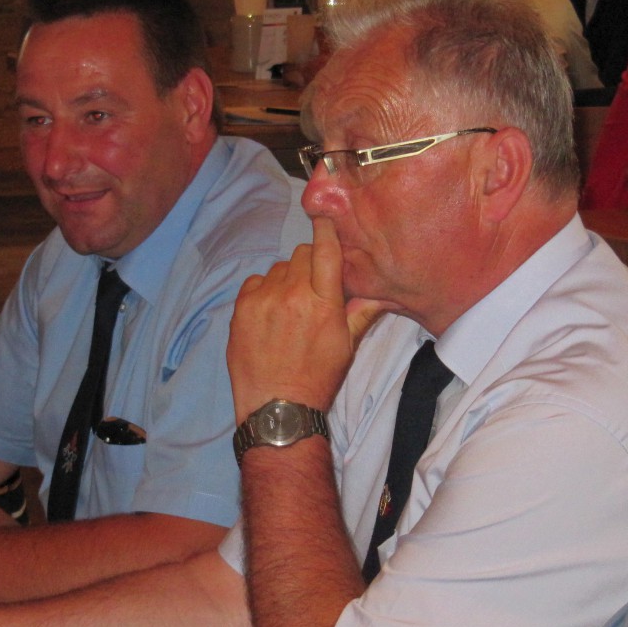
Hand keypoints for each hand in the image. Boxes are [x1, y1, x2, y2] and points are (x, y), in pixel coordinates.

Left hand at [227, 217, 384, 418]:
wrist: (277, 408)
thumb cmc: (318, 378)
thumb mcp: (347, 346)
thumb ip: (363, 312)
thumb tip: (386, 292)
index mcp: (324, 303)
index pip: (325, 250)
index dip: (326, 229)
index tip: (324, 218)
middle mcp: (293, 294)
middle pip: (302, 255)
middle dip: (310, 265)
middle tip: (313, 289)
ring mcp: (263, 300)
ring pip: (279, 268)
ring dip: (287, 279)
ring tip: (289, 308)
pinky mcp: (241, 308)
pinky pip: (255, 281)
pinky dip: (264, 290)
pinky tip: (270, 312)